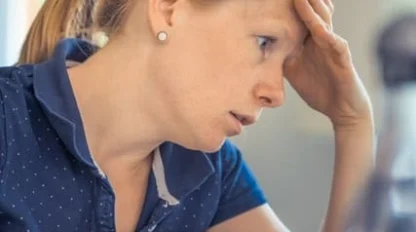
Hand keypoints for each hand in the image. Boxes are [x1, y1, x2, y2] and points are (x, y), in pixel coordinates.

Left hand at [284, 0, 372, 126]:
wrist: (341, 109)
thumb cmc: (318, 88)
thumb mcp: (292, 70)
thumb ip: (280, 57)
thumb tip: (259, 49)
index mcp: (309, 40)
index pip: (300, 17)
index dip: (291, 5)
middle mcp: (322, 39)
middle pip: (313, 13)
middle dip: (303, 1)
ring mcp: (333, 47)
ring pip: (323, 23)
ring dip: (313, 10)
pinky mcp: (343, 60)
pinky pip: (336, 45)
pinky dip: (328, 36)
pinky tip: (319, 28)